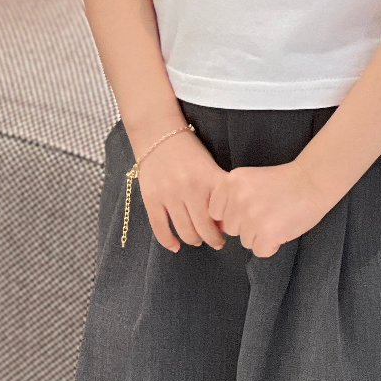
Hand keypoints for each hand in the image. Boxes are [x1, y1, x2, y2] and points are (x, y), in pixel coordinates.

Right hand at [134, 131, 228, 252]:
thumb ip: (218, 189)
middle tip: (216, 242)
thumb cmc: (189, 150)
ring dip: (193, 240)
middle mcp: (189, 189)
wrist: (158, 134)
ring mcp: (169, 195)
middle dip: (213, 239)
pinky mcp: (151, 199)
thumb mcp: (210, 165)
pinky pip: (160, 228)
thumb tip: (224, 219)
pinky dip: (168, 241)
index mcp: (208, 180)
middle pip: (204, 228)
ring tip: (198, 240)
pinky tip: (175, 246)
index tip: (228, 232)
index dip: (226, 228)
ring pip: (184, 231)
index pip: (221, 214)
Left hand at [207, 159, 332, 258]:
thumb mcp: (249, 180)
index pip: (215, 212)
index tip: (250, 207)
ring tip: (277, 219)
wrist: (313, 181)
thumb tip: (221, 226)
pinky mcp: (267, 232)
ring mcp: (252, 217)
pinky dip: (271, 245)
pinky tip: (281, 230)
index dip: (233, 214)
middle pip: (231, 228)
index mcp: (230, 182)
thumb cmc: (284, 181)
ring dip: (260, 236)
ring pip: (245, 241)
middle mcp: (237, 199)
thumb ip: (231, 198)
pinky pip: (259, 251)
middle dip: (247, 225)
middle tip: (268, 212)